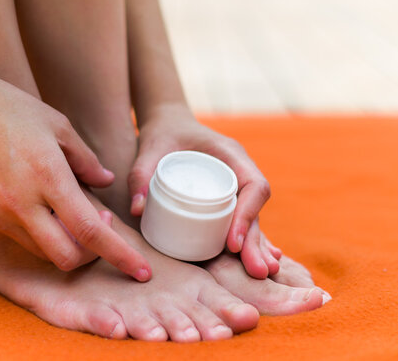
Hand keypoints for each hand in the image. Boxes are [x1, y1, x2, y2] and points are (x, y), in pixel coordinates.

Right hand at [0, 75, 150, 280]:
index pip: (90, 230)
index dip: (120, 254)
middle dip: (91, 255)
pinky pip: (18, 237)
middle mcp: (20, 202)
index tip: (142, 270)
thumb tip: (107, 184)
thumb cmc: (12, 109)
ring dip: (64, 241)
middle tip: (100, 228)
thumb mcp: (59, 126)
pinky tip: (39, 204)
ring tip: (69, 209)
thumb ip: (87, 161)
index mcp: (47, 175)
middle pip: (66, 257)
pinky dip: (38, 231)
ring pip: (42, 251)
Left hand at [128, 104, 277, 277]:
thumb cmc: (162, 134)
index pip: (253, 185)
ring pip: (253, 219)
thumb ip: (140, 174)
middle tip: (256, 271)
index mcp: (231, 154)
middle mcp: (240, 171)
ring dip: (256, 247)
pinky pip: (243, 221)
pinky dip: (249, 241)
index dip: (247, 215)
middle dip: (256, 241)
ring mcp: (237, 186)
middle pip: (256, 209)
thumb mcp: (149, 148)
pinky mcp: (228, 198)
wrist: (169, 125)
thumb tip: (137, 210)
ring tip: (259, 272)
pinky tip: (256, 261)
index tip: (232, 243)